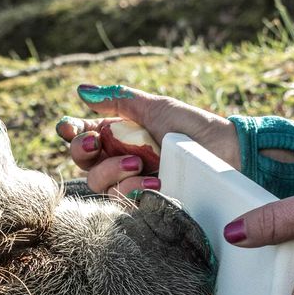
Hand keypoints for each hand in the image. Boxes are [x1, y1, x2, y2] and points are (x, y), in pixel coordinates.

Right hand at [56, 84, 240, 197]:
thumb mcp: (155, 108)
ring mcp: (132, 183)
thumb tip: (82, 91)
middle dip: (83, 152)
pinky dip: (135, 189)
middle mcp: (120, 159)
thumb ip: (118, 100)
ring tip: (140, 163)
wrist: (225, 154)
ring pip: (99, 184)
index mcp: (119, 134)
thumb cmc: (193, 128)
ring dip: (113, 171)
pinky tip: (155, 183)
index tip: (68, 126)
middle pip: (84, 163)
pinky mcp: (145, 203)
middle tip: (95, 142)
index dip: (71, 132)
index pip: (83, 135)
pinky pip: (124, 201)